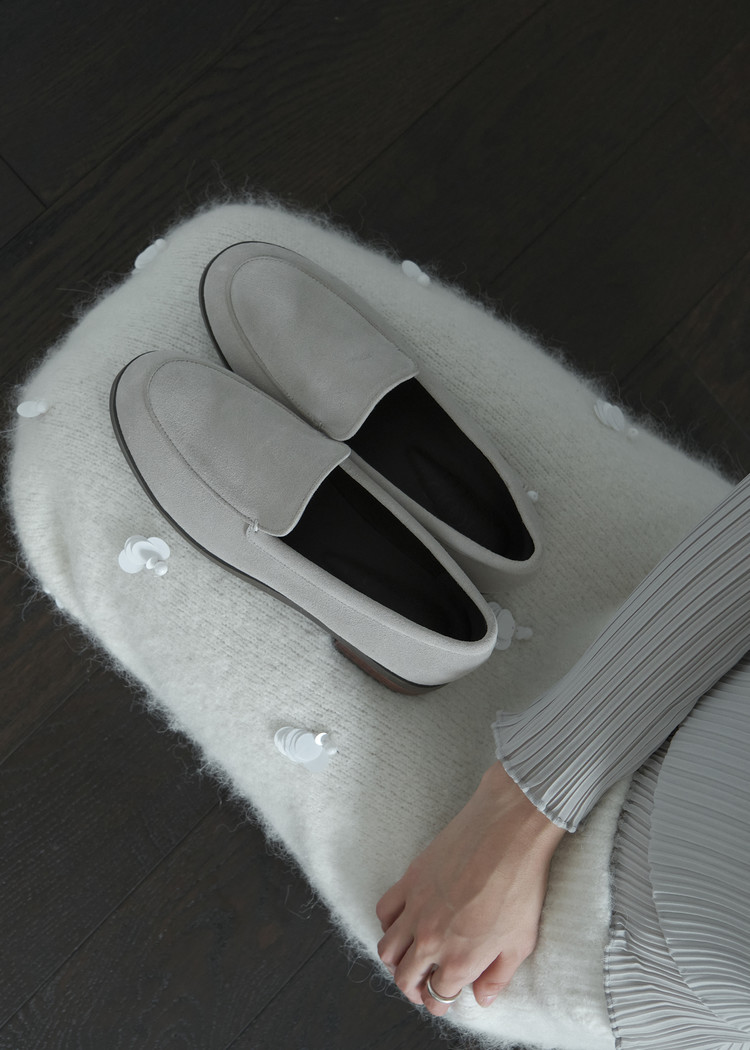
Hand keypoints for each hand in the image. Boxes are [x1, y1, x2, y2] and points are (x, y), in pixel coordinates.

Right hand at [376, 761, 565, 1014]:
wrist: (507, 832)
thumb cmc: (519, 884)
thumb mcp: (520, 941)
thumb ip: (498, 976)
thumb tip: (482, 999)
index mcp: (461, 959)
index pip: (437, 995)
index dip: (439, 1003)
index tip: (443, 999)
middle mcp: (432, 939)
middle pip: (404, 978)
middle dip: (412, 990)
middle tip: (422, 987)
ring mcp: (416, 909)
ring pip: (386, 950)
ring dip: (394, 962)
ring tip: (406, 959)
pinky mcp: (409, 880)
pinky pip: (384, 911)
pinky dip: (387, 924)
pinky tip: (401, 923)